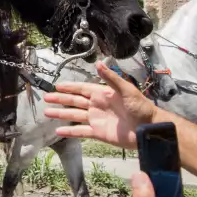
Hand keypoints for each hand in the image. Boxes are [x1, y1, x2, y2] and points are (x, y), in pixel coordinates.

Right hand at [43, 61, 158, 149]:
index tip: (57, 86)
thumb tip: (98, 63)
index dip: (69, 87)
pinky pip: (81, 132)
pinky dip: (69, 132)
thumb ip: (111, 78)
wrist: (149, 128)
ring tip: (47, 112)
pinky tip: (58, 132)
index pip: (82, 89)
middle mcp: (97, 106)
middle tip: (46, 98)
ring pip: (74, 116)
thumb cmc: (141, 107)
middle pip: (74, 101)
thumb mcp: (126, 90)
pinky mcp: (98, 133)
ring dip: (61, 114)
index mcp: (102, 94)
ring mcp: (96, 120)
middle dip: (60, 99)